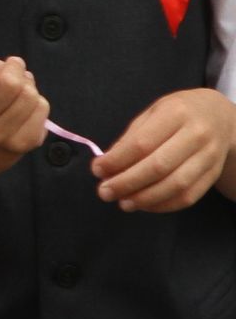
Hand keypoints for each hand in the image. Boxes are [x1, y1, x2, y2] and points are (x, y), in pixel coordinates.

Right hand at [0, 56, 49, 156]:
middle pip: (9, 84)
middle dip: (15, 68)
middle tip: (13, 67)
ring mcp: (0, 138)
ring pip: (29, 94)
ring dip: (28, 84)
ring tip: (20, 87)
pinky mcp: (26, 143)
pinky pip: (42, 107)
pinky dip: (38, 100)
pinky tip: (27, 104)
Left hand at [94, 88, 235, 212]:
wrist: (220, 117)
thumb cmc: (177, 113)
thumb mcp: (152, 113)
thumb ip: (131, 138)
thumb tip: (107, 165)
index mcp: (176, 114)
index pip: (142, 143)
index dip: (117, 160)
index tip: (97, 170)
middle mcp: (196, 135)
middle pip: (158, 167)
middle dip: (127, 183)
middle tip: (104, 192)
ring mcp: (209, 157)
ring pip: (175, 186)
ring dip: (145, 199)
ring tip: (123, 203)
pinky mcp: (214, 175)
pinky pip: (189, 196)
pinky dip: (164, 205)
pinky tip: (144, 205)